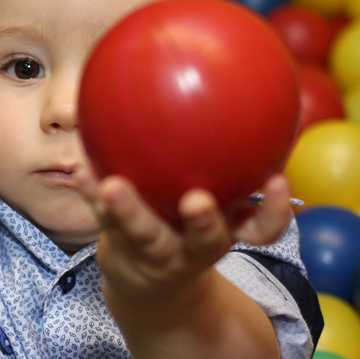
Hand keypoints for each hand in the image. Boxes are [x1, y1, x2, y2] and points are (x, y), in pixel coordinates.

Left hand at [75, 169, 290, 299]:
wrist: (148, 278)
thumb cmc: (190, 219)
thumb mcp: (219, 195)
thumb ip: (235, 154)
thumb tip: (255, 80)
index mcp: (228, 231)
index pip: (262, 228)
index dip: (274, 210)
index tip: (278, 181)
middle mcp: (195, 247)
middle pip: (205, 241)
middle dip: (204, 223)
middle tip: (196, 201)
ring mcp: (156, 251)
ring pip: (143, 235)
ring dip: (128, 211)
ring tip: (112, 186)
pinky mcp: (120, 245)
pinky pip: (103, 218)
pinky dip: (91, 192)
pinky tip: (81, 170)